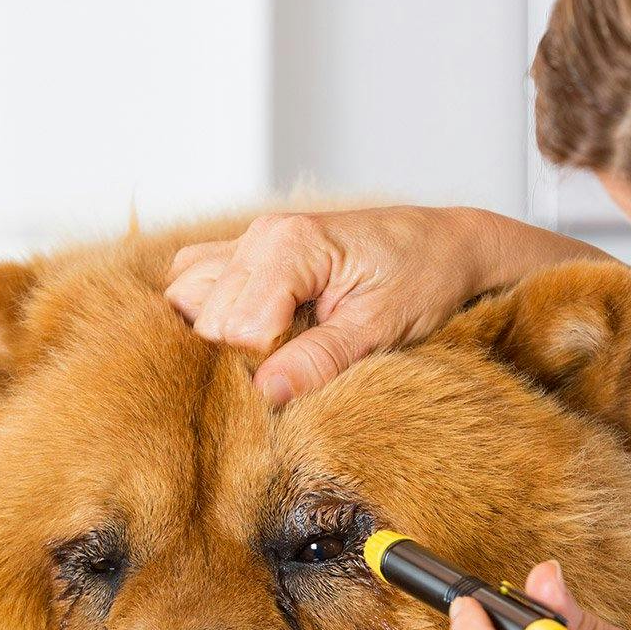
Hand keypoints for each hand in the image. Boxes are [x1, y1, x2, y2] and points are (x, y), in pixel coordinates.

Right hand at [164, 207, 509, 405]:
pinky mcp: (247, 250)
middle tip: (286, 372)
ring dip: (212, 334)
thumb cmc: (422, 277)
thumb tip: (265, 394)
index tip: (298, 381)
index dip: (259, 367)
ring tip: (264, 356)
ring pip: (186, 295)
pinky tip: (243, 336)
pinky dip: (206, 310)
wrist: (444, 245)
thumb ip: (322, 358)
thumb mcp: (382, 327)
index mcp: (291, 245)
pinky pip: (196, 280)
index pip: (234, 328)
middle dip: (232, 356)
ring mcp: (250, 239)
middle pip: (202, 316)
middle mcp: (261, 235)